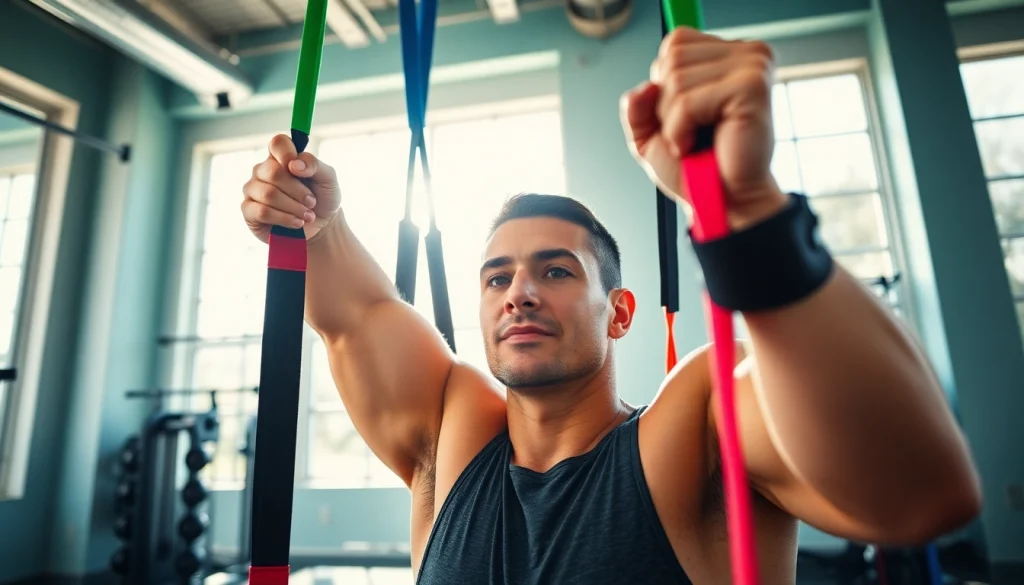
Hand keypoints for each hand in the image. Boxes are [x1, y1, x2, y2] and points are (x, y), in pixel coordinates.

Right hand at [242, 134, 341, 242]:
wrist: (322, 225)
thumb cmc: (322, 198)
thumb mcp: (328, 179)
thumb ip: (314, 165)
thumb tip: (294, 164)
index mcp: (281, 158)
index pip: (277, 143)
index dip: (287, 153)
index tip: (299, 169)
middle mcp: (263, 170)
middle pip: (274, 172)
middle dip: (298, 190)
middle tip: (311, 202)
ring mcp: (253, 190)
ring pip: (268, 194)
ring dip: (294, 207)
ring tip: (308, 215)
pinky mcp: (249, 211)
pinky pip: (262, 212)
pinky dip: (284, 218)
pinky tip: (296, 223)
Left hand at [621, 27, 787, 229]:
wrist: (720, 202)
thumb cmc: (694, 170)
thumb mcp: (650, 134)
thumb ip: (637, 107)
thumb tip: (643, 88)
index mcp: (729, 55)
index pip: (676, 42)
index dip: (664, 85)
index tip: (684, 116)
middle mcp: (747, 54)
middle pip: (672, 60)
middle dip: (665, 106)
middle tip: (689, 133)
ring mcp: (753, 67)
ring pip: (677, 81)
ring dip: (672, 122)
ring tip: (694, 141)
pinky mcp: (752, 88)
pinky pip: (687, 102)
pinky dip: (679, 131)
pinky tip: (695, 146)